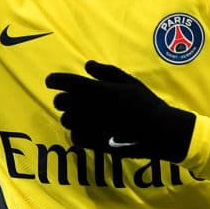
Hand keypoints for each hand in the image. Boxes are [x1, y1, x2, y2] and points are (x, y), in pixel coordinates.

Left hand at [45, 60, 196, 161]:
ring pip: (66, 120)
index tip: (50, 81)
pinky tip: (85, 130)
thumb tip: (87, 65)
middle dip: (62, 99)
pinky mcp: (96, 143)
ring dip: (69, 116)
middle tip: (67, 99)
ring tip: (78, 115)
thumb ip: (106, 72)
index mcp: (98, 90)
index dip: (54, 80)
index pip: (67, 82)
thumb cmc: (146, 103)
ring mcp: (92, 126)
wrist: (160, 131)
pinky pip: (75, 138)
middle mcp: (91, 107)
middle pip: (62, 102)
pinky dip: (77, 133)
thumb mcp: (129, 81)